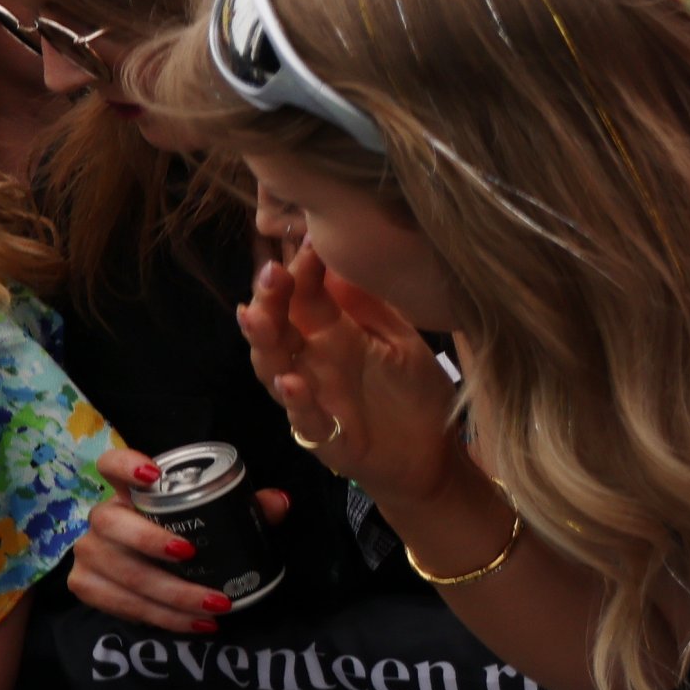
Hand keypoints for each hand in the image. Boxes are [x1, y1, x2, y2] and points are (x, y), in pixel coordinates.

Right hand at [70, 442, 291, 631]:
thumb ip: (246, 505)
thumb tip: (279, 502)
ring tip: (214, 605)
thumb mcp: (217, 517)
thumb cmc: (188, 533)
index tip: (152, 475)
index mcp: (131, 491)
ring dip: (169, 593)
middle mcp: (103, 518)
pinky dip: (161, 617)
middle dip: (150, 541)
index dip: (125, 464)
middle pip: (111, 523)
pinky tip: (194, 623)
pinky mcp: (85, 586)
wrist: (154, 571)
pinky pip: (119, 604)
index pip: (111, 464)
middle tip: (191, 555)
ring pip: (120, 571)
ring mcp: (89, 553)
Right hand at [244, 246, 463, 511]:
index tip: (308, 236)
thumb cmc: (410, 392)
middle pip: (277, 328)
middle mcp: (313, 364)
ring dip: (264, 344)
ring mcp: (314, 401)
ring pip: (274, 370)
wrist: (433, 452)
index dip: (301, 269)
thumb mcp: (397, 338)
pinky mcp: (327, 438)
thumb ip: (369, 303)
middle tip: (271, 271)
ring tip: (256, 317)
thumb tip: (344, 254)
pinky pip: (305, 420)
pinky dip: (297, 401)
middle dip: (268, 299)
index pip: (304, 295)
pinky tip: (293, 381)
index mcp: (331, 335)